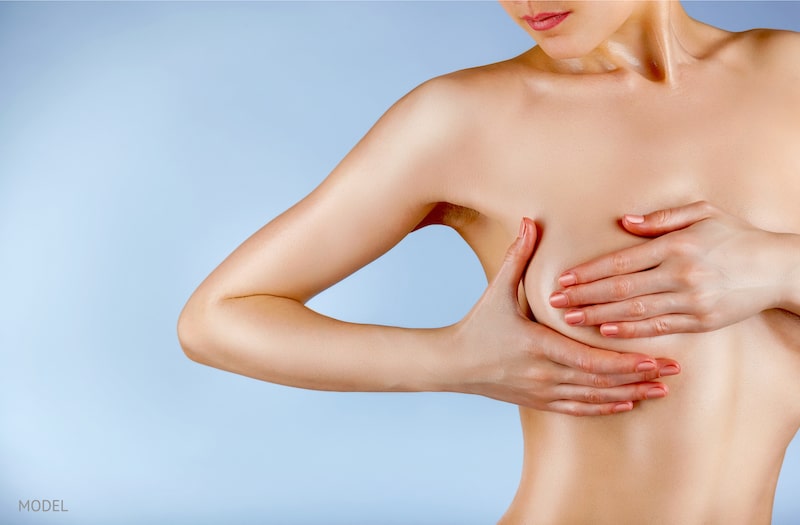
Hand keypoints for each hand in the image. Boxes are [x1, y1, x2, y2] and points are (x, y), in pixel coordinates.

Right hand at [448, 218, 679, 415]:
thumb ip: (517, 256)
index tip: (656, 357)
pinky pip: (579, 409)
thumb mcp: (496, 290)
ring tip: (660, 389)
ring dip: (629, 393)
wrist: (453, 364)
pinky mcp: (539, 402)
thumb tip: (530, 221)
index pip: (589, 360)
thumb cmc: (477, 325)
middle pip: (600, 382)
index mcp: (537, 346)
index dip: (625, 362)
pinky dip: (605, 407)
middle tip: (673, 371)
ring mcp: (542, 392)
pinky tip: (627, 403)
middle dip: (639, 377)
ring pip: (594, 398)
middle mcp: (543, 375)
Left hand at [549, 201, 787, 337]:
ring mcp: (690, 300)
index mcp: (675, 245)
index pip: (621, 262)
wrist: (780, 268)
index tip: (564, 279)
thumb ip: (661, 218)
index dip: (588, 272)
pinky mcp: (701, 321)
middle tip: (555, 303)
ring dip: (599, 316)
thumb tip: (623, 223)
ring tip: (572, 319)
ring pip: (634, 311)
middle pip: (620, 289)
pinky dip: (630, 330)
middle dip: (584, 296)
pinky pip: (657, 327)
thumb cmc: (737, 236)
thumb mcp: (703, 213)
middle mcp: (680, 273)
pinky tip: (607, 331)